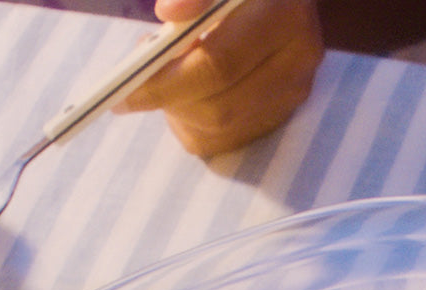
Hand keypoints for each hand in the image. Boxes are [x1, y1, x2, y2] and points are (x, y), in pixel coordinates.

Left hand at [117, 0, 324, 156]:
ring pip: (221, 128)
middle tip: (134, 87)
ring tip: (164, 80)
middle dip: (169, 101)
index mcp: (287, 13)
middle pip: (220, 107)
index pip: (219, 64)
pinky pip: (225, 138)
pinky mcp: (282, 112)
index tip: (126, 86)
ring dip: (179, 111)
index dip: (168, 81)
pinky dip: (192, 122)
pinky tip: (183, 96)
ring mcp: (295, 92)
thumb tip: (168, 15)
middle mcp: (299, 59)